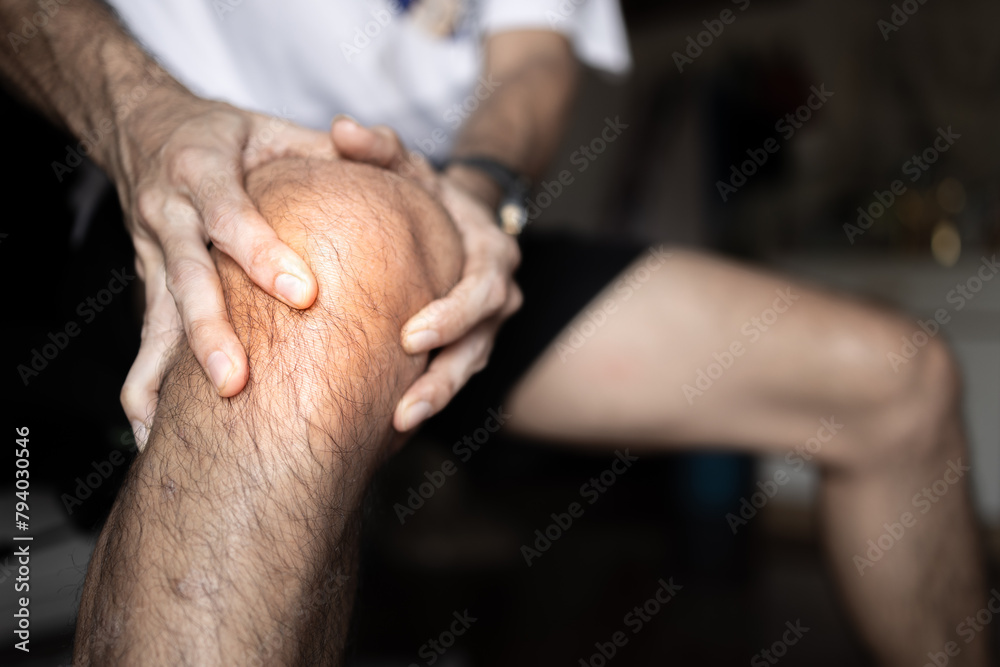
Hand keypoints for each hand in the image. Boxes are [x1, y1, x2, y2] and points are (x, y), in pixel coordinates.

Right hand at [118, 90, 335, 447]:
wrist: (139, 126)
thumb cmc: (223, 131)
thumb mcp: (270, 128)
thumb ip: (324, 151)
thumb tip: (392, 171)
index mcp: (203, 170)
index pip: (234, 218)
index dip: (264, 256)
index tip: (305, 295)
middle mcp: (170, 213)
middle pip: (187, 280)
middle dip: (210, 334)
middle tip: (236, 384)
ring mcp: (151, 252)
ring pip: (158, 318)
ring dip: (168, 376)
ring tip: (173, 434)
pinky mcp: (147, 282)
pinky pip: (147, 338)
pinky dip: (145, 386)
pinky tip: (152, 431)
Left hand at [331, 120, 522, 431]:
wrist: (452, 215)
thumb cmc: (424, 190)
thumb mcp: (405, 163)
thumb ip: (377, 147)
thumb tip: (340, 129)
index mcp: (491, 254)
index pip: (483, 290)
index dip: (452, 316)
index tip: (411, 336)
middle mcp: (499, 295)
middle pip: (481, 344)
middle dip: (445, 376)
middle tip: (405, 407)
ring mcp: (488, 325)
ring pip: (470, 368)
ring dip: (437, 397)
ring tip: (397, 424)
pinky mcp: (468, 344)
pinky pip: (453, 373)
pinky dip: (428, 393)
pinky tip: (388, 421)